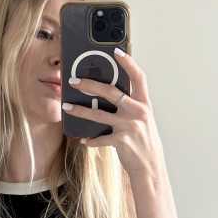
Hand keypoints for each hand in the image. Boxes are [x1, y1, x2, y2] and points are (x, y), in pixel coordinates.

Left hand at [62, 48, 164, 182]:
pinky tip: (83, 140)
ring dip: (80, 110)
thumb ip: (130, 107)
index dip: (128, 62)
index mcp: (144, 104)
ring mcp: (129, 126)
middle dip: (90, 84)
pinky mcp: (121, 141)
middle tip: (74, 80)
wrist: (150, 167)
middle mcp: (138, 112)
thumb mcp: (142, 120)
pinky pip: (100, 139)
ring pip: (99, 114)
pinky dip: (90, 140)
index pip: (138, 77)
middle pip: (111, 92)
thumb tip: (108, 95)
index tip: (116, 51)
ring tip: (67, 106)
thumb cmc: (143, 142)